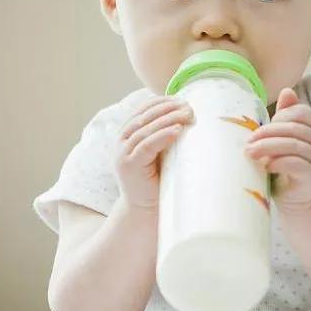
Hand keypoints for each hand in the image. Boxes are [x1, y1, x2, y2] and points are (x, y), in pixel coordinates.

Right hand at [113, 95, 193, 210]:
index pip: (142, 109)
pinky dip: (163, 135)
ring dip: (169, 119)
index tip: (181, 99)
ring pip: (146, 128)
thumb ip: (164, 134)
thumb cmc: (157, 180)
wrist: (146, 211)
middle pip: (144, 116)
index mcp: (126, 134)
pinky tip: (178, 130)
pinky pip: (147, 145)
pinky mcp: (129, 166)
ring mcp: (122, 154)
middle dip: (168, 108)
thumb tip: (188, 113)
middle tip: (189, 107)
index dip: (162, 101)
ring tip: (187, 115)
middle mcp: (120, 141)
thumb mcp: (160, 152)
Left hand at [244, 87, 310, 213]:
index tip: (259, 129)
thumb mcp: (285, 138)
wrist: (299, 198)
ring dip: (268, 147)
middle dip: (268, 132)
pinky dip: (279, 163)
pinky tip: (266, 166)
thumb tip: (286, 90)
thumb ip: (285, 116)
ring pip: (293, 145)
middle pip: (294, 128)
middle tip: (248, 141)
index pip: (301, 112)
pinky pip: (296, 164)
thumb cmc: (288, 164)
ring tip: (250, 152)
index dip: (279, 117)